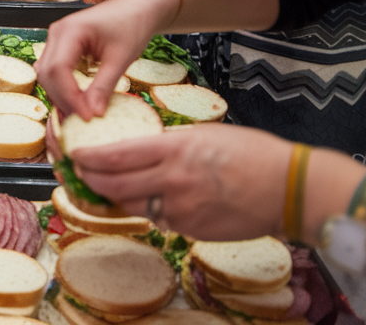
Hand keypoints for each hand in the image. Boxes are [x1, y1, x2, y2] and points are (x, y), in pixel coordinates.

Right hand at [37, 0, 179, 118]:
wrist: (138, 8)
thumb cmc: (133, 25)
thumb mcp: (121, 58)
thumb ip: (104, 86)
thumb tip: (93, 114)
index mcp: (70, 30)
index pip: (58, 70)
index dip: (70, 97)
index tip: (87, 117)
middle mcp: (57, 33)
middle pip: (47, 74)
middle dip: (63, 99)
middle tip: (84, 120)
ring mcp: (56, 39)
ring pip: (47, 74)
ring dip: (61, 95)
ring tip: (81, 114)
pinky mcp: (62, 46)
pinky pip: (54, 71)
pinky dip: (63, 88)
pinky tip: (78, 102)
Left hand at [72, 124, 291, 241]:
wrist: (288, 189)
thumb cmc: (253, 154)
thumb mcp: (205, 134)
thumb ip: (170, 143)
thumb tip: (142, 149)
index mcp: (175, 151)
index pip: (118, 156)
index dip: (90, 158)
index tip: (76, 154)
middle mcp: (173, 182)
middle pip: (115, 186)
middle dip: (92, 181)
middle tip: (81, 174)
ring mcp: (181, 210)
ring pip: (133, 206)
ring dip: (117, 197)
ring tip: (109, 187)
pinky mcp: (192, 230)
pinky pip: (159, 220)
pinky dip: (150, 209)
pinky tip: (153, 199)